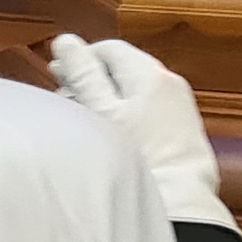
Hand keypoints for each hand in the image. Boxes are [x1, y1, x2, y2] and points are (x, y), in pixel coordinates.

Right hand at [47, 33, 234, 232]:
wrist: (181, 200)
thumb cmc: (139, 155)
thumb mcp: (101, 111)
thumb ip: (83, 74)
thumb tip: (66, 41)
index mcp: (149, 72)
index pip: (109, 49)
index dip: (80, 57)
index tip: (58, 71)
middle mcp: (168, 82)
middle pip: (124, 68)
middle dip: (93, 77)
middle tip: (66, 94)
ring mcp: (179, 106)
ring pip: (136, 89)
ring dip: (109, 96)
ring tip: (87, 116)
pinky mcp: (183, 129)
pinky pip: (150, 109)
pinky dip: (129, 112)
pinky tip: (114, 132)